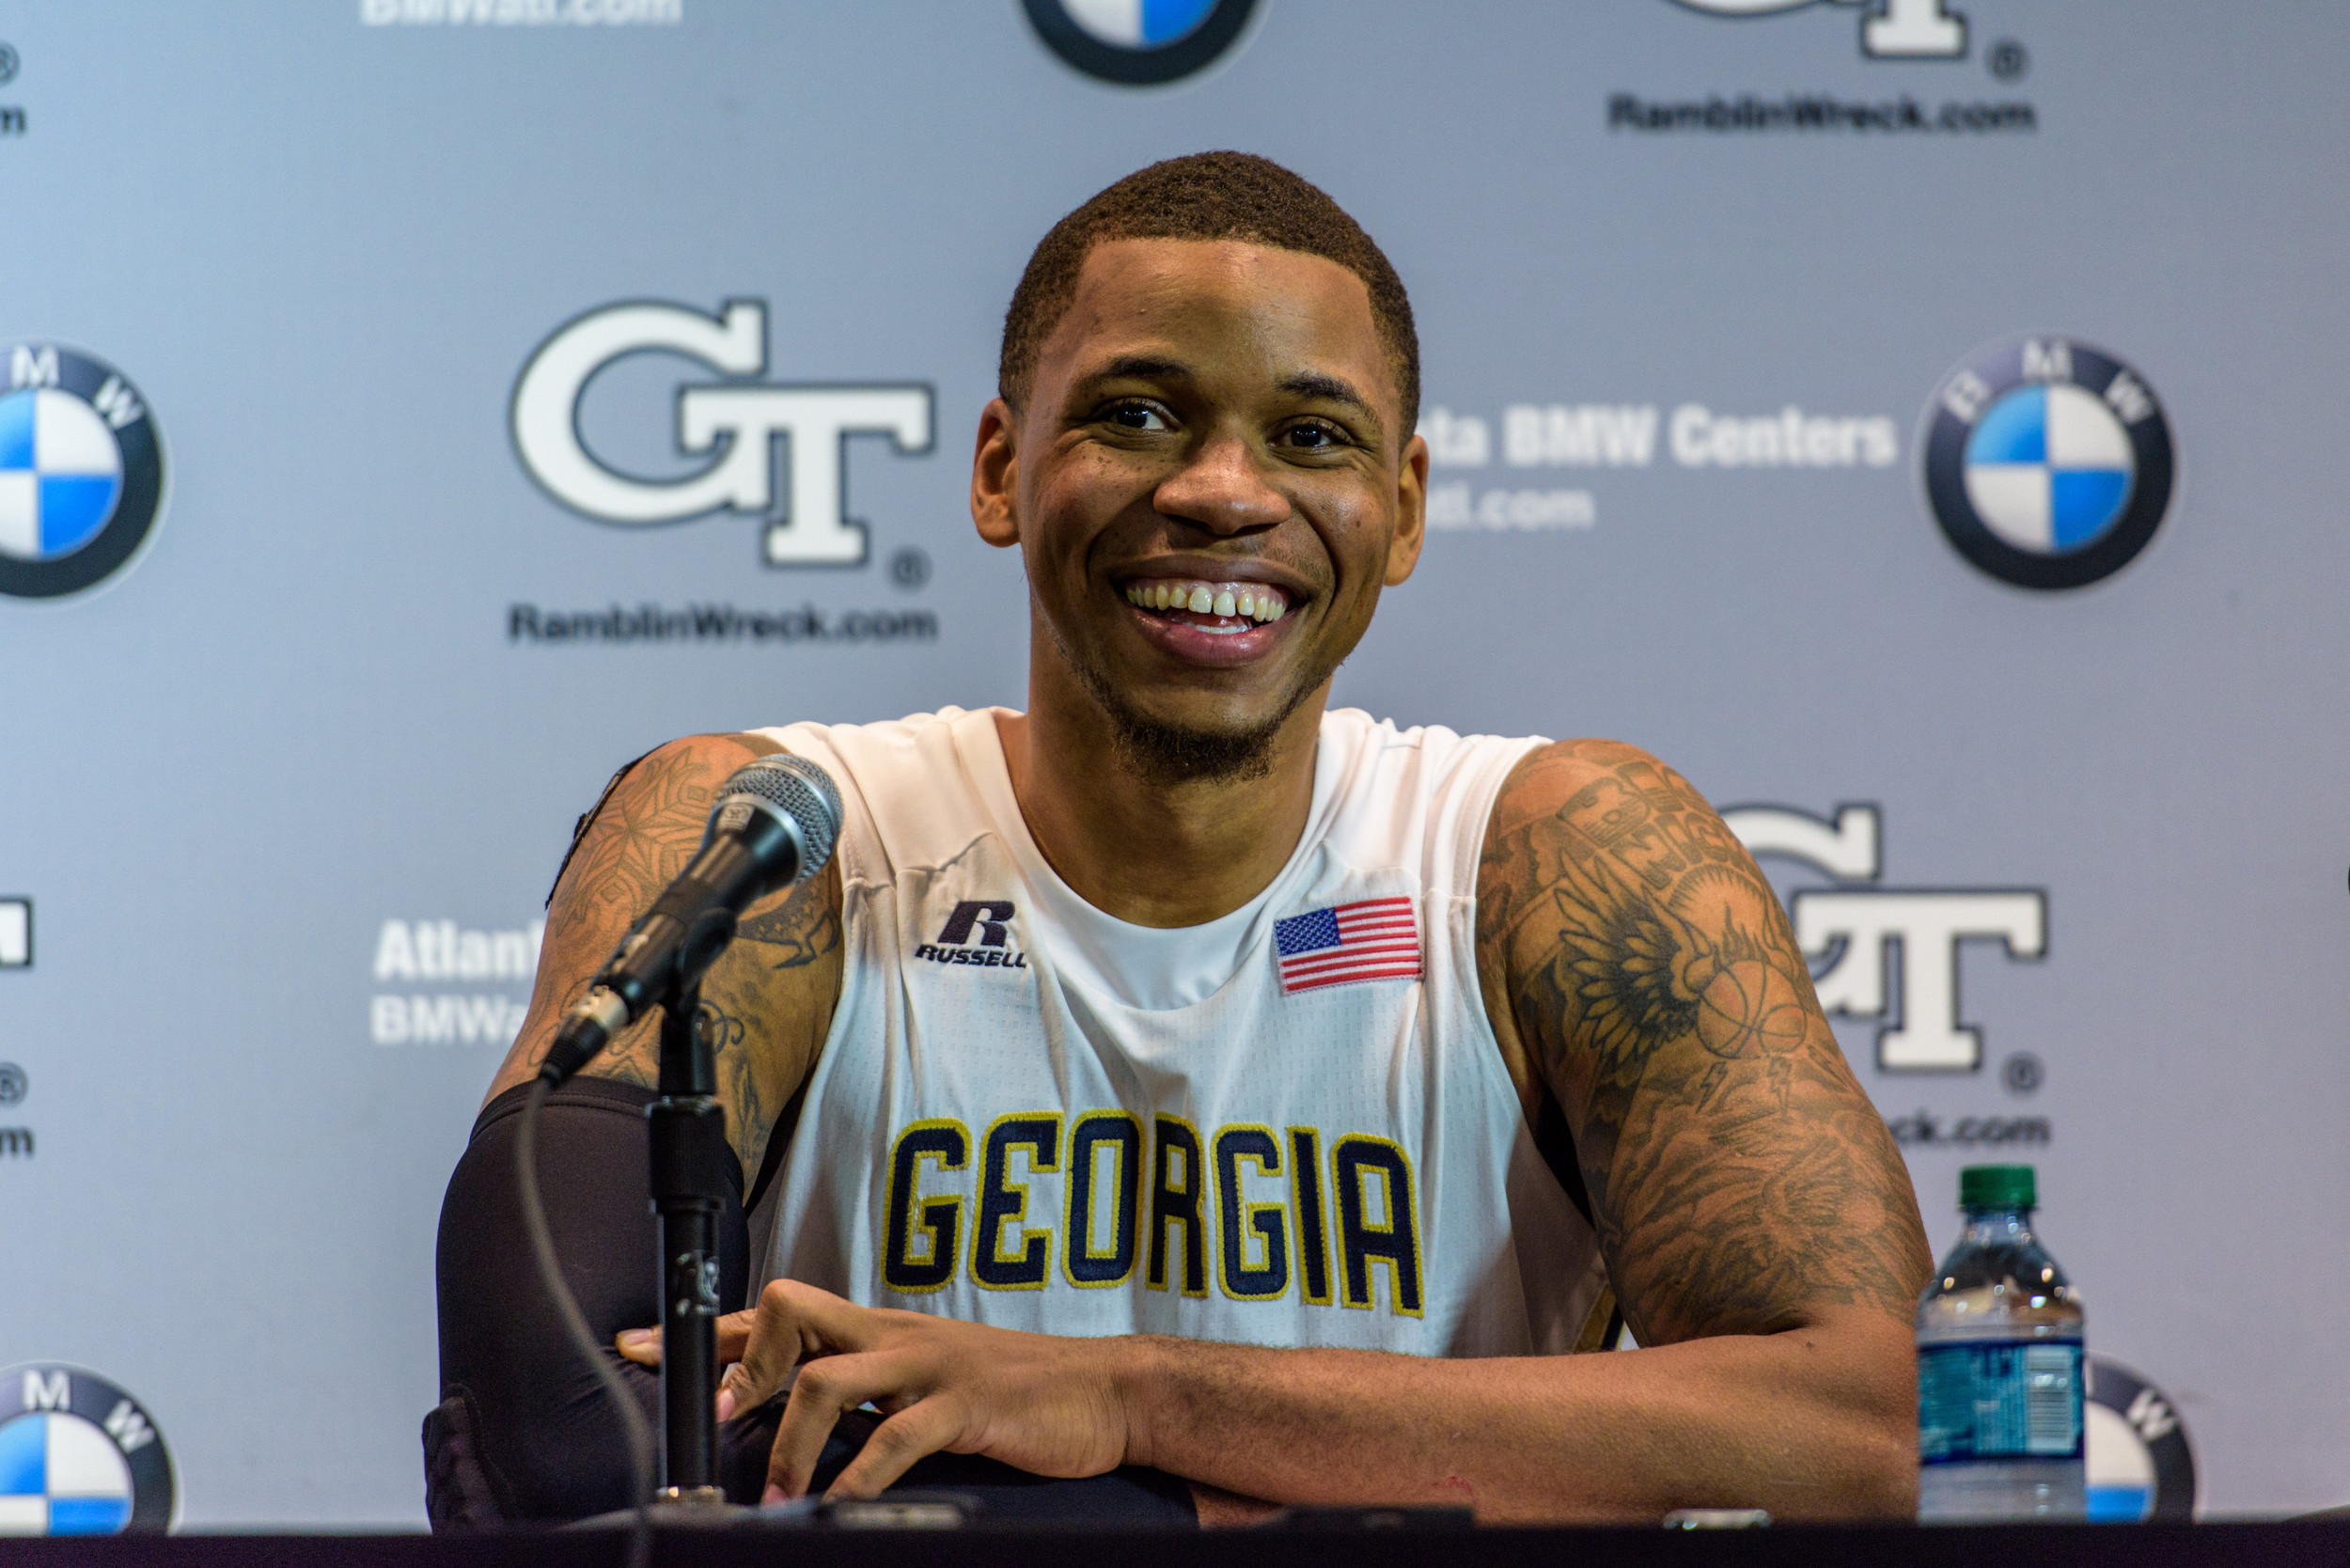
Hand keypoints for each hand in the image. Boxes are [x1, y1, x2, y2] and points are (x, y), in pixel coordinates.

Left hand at [618, 1279, 1137, 1500]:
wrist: (1105, 1393)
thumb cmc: (1016, 1395)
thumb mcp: (932, 1382)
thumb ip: (872, 1392)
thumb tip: (805, 1428)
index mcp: (881, 1329)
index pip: (779, 1313)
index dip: (707, 1334)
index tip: (636, 1349)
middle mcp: (894, 1335)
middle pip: (790, 1314)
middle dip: (741, 1366)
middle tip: (718, 1423)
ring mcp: (929, 1365)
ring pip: (828, 1380)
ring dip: (788, 1443)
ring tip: (775, 1494)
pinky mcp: (964, 1405)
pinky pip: (894, 1438)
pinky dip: (855, 1477)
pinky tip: (836, 1505)